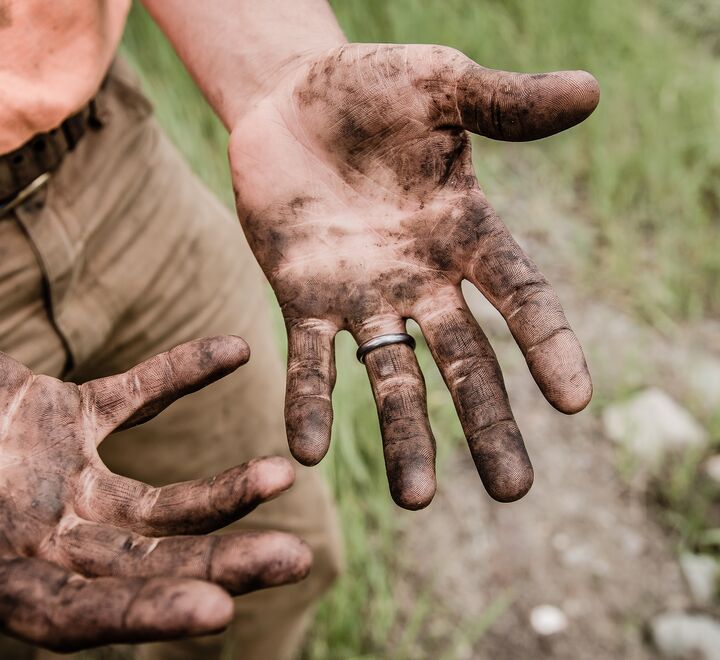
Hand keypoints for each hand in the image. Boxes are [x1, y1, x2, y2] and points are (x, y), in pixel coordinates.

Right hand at [0, 337, 310, 651]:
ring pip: (160, 499)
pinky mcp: (69, 418)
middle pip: (149, 563)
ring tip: (282, 474)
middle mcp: (45, 537)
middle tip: (297, 560)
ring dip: (223, 488)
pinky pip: (137, 395)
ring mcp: (62, 480)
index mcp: (3, 573)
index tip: (217, 613)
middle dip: (220, 564)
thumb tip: (1, 563)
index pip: (82, 614)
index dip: (145, 616)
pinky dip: (181, 372)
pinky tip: (234, 349)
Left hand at [229, 44, 597, 508]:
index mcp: (464, 232)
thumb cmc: (371, 88)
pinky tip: (307, 452)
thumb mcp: (440, 84)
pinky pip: (308, 359)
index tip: (576, 400)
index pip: (519, 295)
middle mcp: (421, 278)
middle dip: (486, 423)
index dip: (548, 344)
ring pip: (390, 376)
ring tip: (414, 500)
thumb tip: (590, 90)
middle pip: (464, 359)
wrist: (289, 100)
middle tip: (512, 490)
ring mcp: (362, 295)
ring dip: (403, 435)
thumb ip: (505, 102)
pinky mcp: (301, 298)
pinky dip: (309, 403)